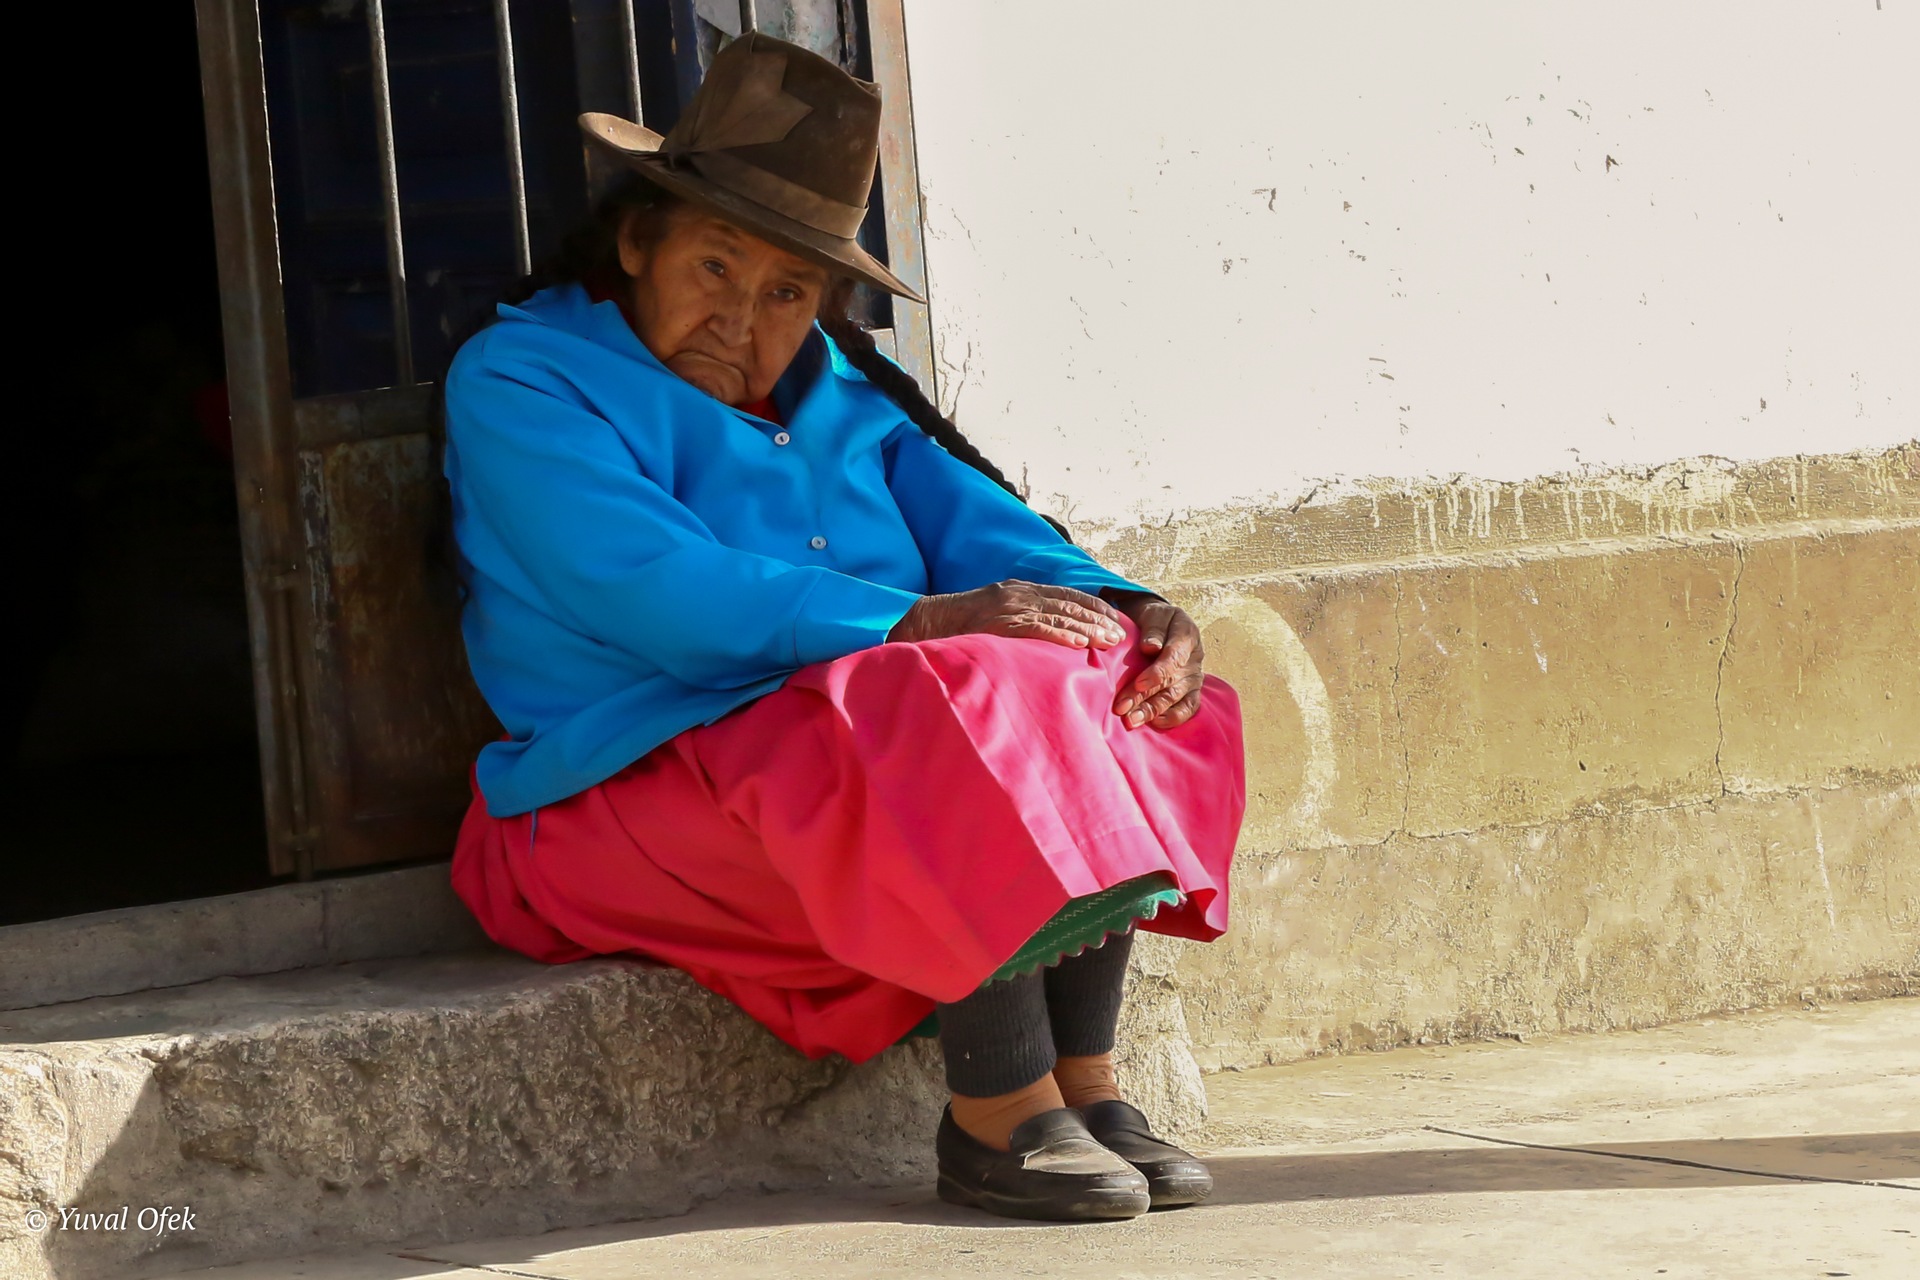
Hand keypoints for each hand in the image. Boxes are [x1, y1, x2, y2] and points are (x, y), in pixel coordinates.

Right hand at [888, 580, 1128, 649]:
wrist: (927, 621)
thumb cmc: (961, 623)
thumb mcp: (995, 611)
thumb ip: (1020, 617)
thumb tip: (1048, 630)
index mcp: (1019, 589)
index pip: (1066, 595)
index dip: (1093, 606)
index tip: (1115, 618)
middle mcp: (1019, 594)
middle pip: (1069, 604)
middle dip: (1098, 619)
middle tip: (1121, 634)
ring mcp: (1009, 608)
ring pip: (1058, 616)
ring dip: (1087, 629)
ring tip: (1109, 642)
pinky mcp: (1000, 624)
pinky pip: (1036, 629)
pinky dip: (1060, 635)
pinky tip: (1079, 644)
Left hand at [1103, 590, 1206, 729]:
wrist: (1165, 624)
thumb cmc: (1157, 620)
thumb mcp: (1154, 615)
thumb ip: (1153, 630)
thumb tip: (1150, 647)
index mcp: (1186, 635)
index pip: (1174, 657)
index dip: (1157, 672)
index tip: (1139, 683)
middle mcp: (1194, 659)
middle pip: (1171, 682)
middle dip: (1145, 697)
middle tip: (1122, 709)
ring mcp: (1194, 677)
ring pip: (1177, 698)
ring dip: (1153, 711)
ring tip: (1132, 720)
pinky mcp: (1192, 691)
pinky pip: (1189, 708)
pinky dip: (1173, 718)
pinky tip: (1154, 723)